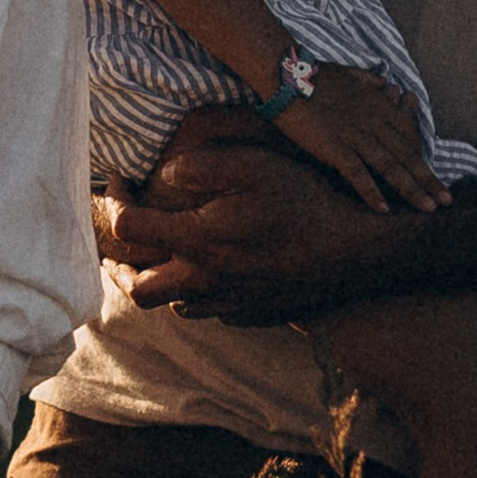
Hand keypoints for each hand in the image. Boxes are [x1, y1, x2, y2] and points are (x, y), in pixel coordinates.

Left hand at [104, 107, 406, 322]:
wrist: (361, 249)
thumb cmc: (307, 200)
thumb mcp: (253, 164)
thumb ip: (200, 166)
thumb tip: (166, 173)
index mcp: (198, 242)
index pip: (127, 230)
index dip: (115, 200)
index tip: (121, 181)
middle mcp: (208, 281)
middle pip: (140, 290)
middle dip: (123, 267)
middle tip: (127, 242)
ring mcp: (234, 303)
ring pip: (179, 307)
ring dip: (167, 282)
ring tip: (171, 254)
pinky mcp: (260, 313)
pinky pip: (217, 313)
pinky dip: (205, 295)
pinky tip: (218, 270)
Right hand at [267, 64, 448, 214]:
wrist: (287, 75)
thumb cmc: (315, 75)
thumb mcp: (351, 73)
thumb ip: (371, 80)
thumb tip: (386, 83)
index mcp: (379, 105)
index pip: (408, 138)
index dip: (424, 160)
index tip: (436, 178)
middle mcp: (373, 121)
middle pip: (406, 155)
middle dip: (428, 180)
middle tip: (446, 200)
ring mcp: (356, 135)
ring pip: (390, 166)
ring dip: (411, 189)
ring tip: (428, 208)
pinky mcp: (335, 146)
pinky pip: (358, 173)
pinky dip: (372, 192)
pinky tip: (384, 209)